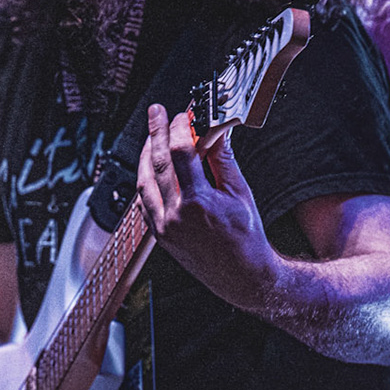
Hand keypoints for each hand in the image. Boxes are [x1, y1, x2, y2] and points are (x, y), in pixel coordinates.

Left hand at [134, 104, 279, 310]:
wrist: (242, 276)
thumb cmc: (246, 239)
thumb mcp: (240, 193)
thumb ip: (223, 160)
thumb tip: (216, 133)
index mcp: (199, 202)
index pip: (179, 153)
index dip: (178, 128)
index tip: (182, 116)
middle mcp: (176, 215)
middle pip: (156, 162)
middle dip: (154, 131)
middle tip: (155, 113)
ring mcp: (164, 227)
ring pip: (143, 182)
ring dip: (145, 155)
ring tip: (151, 137)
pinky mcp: (160, 236)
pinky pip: (144, 203)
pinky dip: (145, 182)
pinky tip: (151, 169)